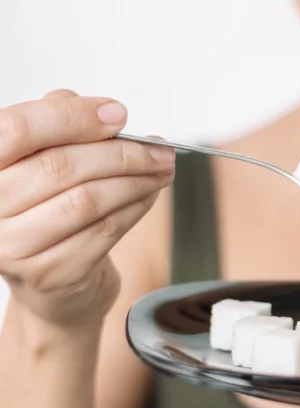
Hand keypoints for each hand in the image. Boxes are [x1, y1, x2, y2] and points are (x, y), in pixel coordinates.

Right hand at [0, 90, 174, 326]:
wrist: (53, 282)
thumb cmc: (48, 210)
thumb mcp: (44, 161)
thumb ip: (60, 126)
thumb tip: (104, 111)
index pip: (18, 129)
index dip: (72, 117)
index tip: (118, 114)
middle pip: (61, 166)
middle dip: (122, 152)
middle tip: (158, 148)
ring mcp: (13, 246)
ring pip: (88, 200)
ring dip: (136, 180)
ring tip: (162, 169)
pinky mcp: (49, 273)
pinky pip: (104, 230)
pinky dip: (136, 208)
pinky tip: (149, 195)